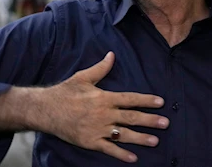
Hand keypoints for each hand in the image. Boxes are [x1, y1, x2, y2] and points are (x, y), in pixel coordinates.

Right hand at [39, 52, 167, 162]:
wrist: (46, 109)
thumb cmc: (65, 92)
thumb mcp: (83, 77)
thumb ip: (101, 68)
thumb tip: (112, 55)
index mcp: (104, 97)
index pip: (130, 98)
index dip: (146, 100)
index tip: (161, 102)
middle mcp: (104, 114)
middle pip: (131, 118)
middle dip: (150, 120)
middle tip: (166, 123)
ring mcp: (97, 129)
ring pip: (124, 135)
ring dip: (141, 138)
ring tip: (155, 141)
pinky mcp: (90, 141)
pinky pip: (109, 149)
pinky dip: (121, 154)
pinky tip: (133, 157)